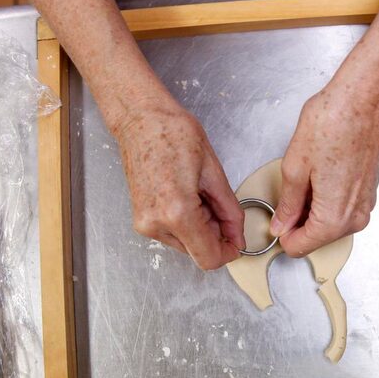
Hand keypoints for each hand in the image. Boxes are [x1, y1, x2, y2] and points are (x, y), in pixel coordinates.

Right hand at [112, 98, 244, 269]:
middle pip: (198, 252)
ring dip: (201, 228)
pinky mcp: (141, 219)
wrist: (141, 120)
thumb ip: (230, 211)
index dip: (228, 253)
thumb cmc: (173, 134)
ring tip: (199, 193)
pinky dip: (187, 223)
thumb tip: (237, 236)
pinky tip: (187, 196)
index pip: (208, 257)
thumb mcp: (214, 172)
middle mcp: (156, 224)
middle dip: (215, 234)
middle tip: (217, 203)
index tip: (237, 242)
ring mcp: (145, 223)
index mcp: (177, 212)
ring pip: (186, 244)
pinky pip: (173, 234)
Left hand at [271, 82, 378, 255]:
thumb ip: (287, 204)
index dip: (282, 233)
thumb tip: (281, 224)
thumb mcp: (294, 167)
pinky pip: (343, 209)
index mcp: (334, 217)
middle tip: (291, 190)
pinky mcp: (369, 193)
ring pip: (330, 225)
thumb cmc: (332, 123)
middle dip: (298, 221)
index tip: (277, 216)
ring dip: (314, 209)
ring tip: (309, 177)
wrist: (362, 100)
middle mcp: (355, 218)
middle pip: (316, 238)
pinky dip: (328, 200)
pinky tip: (323, 174)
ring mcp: (365, 206)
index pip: (299, 247)